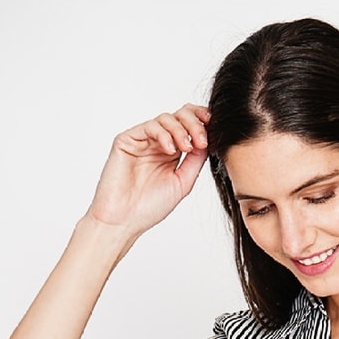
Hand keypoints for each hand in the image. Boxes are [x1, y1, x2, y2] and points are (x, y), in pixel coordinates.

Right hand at [85, 104, 210, 238]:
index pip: (188, 127)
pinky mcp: (127, 140)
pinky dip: (163, 134)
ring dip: (181, 130)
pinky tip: (170, 151)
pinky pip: (149, 126)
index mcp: (171, 153)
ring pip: (165, 119)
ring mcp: (142, 141)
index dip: (202, 122)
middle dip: (194, 124)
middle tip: (202, 140)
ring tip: (187, 148)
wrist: (124, 220)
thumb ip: (195, 161)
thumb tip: (209, 140)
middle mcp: (157, 143)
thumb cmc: (149, 207)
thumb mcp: (182, 183)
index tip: (214, 128)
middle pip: (179, 117)